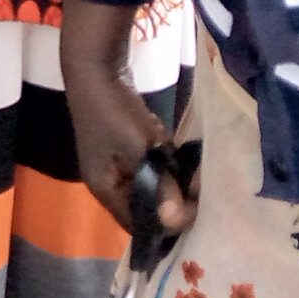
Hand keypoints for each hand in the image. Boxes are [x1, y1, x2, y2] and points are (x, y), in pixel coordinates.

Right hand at [59, 0, 185, 235]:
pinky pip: (150, 170)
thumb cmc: (115, 112)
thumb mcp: (142, 150)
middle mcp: (108, 183)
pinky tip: (185, 163)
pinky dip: (167, 169)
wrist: (97, 69)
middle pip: (144, 207)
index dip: (164, 228)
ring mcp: (114, 165)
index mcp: (104, 190)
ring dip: (172, 186)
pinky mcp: (124, 149)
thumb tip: (177, 220)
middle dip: (172, 205)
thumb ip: (160, 184)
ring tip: (198, 182)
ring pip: (150, 188)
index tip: (197, 220)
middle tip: (202, 197)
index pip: (136, 225)